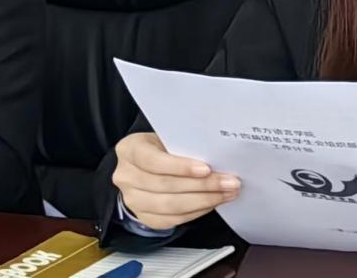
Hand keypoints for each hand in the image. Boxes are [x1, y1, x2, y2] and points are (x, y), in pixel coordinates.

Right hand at [112, 132, 240, 229]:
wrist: (146, 164)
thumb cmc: (163, 146)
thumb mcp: (169, 137)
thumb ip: (185, 145)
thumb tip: (218, 155)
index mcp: (130, 149)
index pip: (153, 161)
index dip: (180, 166)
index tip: (207, 168)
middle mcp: (126, 176)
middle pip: (166, 186)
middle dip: (203, 185)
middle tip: (230, 182)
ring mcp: (132, 200)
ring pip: (170, 206)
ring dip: (204, 200)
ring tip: (227, 193)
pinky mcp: (143, 217)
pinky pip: (171, 219)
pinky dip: (196, 212)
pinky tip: (213, 203)